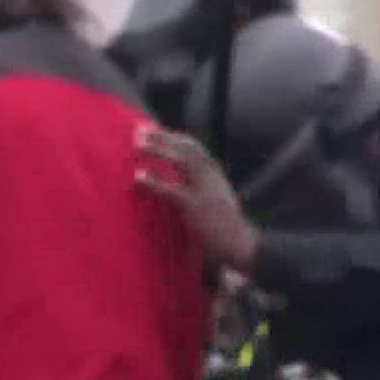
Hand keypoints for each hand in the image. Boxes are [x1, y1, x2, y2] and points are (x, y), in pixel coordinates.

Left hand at [134, 125, 260, 271]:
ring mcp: (206, 191)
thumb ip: (202, 193)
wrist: (242, 248)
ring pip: (182, 160)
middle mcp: (213, 178)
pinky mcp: (196, 208)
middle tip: (140, 130)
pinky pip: (171, 190)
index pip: (196, 149)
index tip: (156, 130)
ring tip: (137, 145)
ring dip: (159, 149)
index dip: (175, 138)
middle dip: (164, 137)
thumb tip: (183, 187)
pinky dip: (153, 181)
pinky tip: (138, 176)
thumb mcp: (217, 206)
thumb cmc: (227, 232)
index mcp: (216, 178)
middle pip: (187, 148)